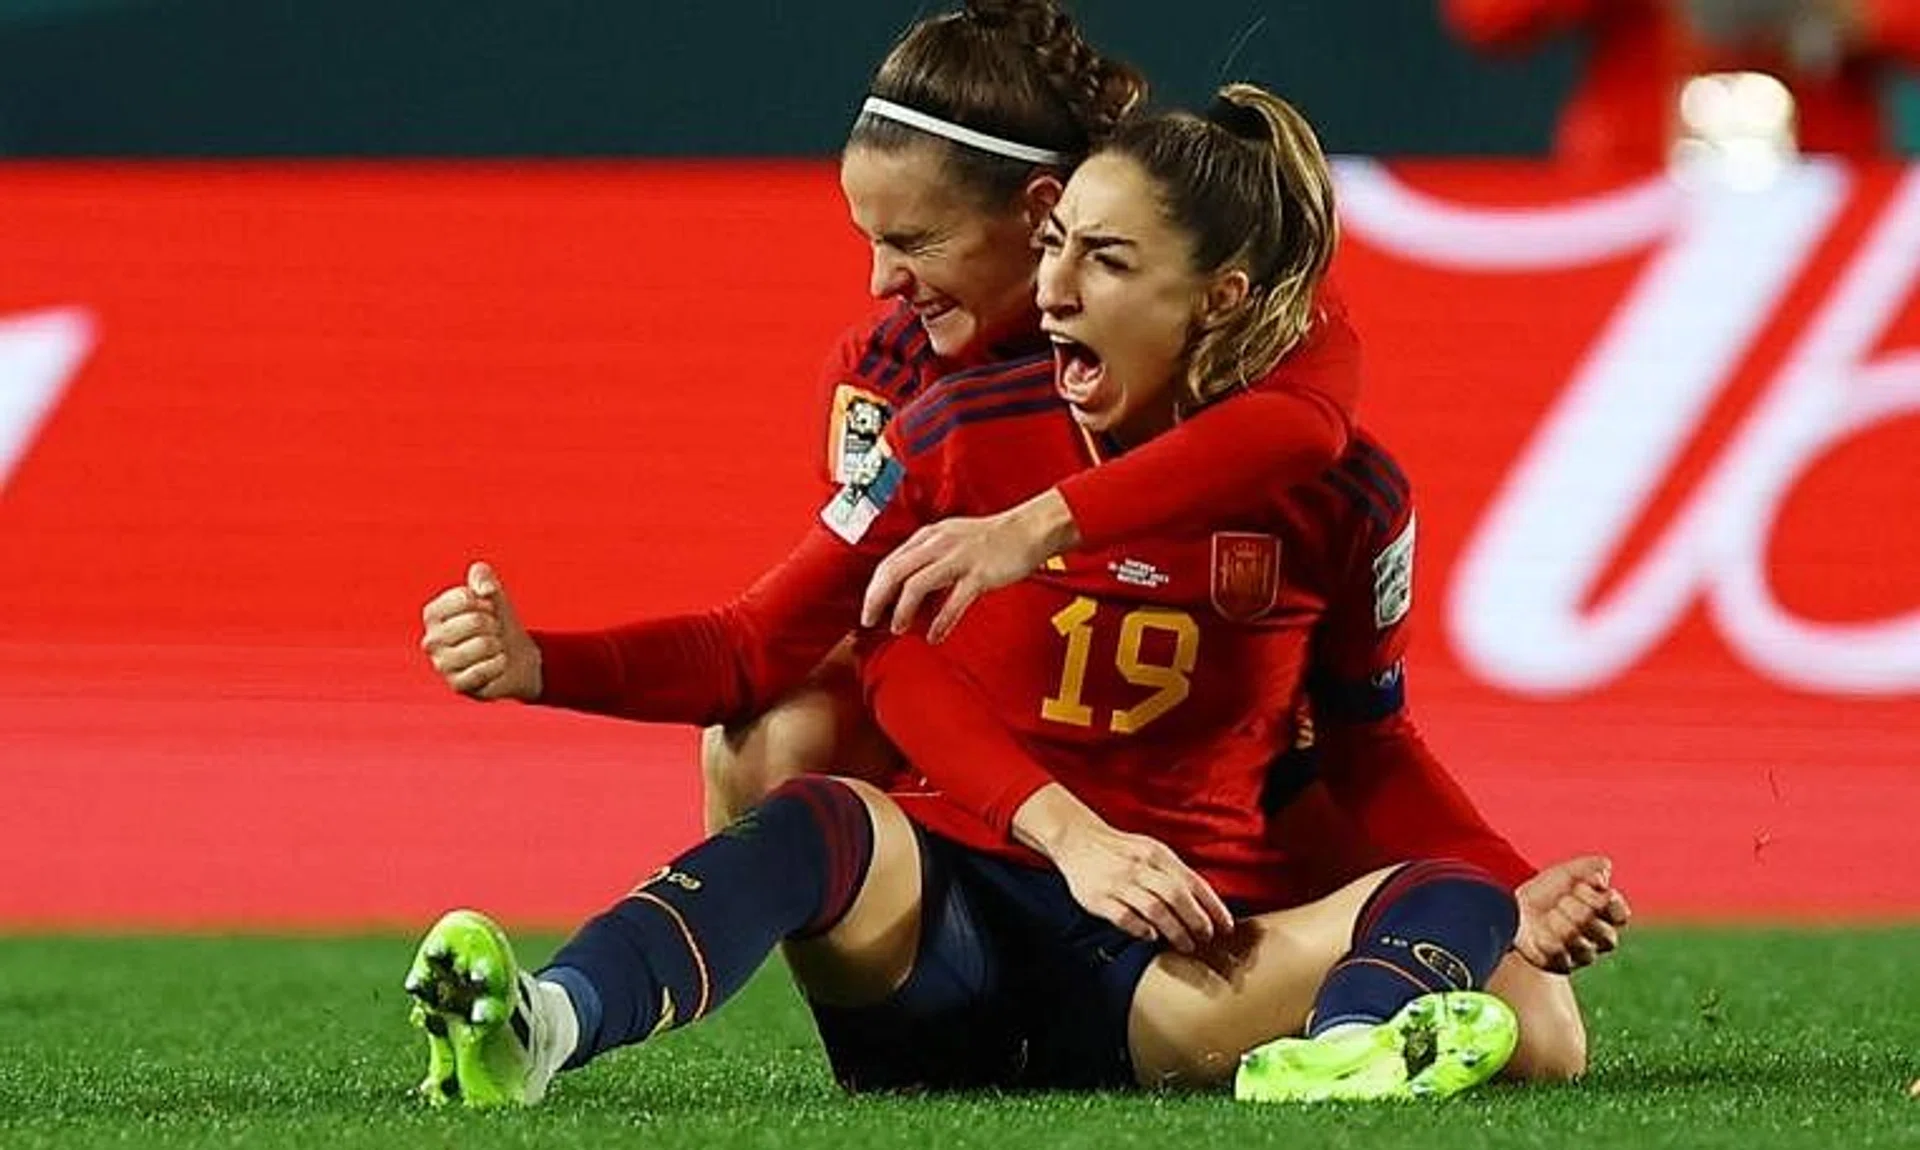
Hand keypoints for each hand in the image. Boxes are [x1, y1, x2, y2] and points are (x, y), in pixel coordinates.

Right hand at [419, 561, 542, 700]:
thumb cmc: (498, 625)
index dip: (487, 602)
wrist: (515, 659)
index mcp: (433, 614)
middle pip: (475, 620)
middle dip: (494, 625)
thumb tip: (483, 583)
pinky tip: (496, 664)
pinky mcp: (457, 685)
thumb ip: (483, 578)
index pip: (465, 597)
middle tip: (493, 633)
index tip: (488, 611)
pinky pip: (486, 669)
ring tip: (494, 648)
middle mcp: (431, 640)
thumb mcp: (493, 596)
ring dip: (498, 645)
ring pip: (483, 645)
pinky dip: (500, 664)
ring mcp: (441, 665)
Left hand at [862, 489, 1077, 641]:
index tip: (868, 607)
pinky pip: (953, 601)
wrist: (1028, 530)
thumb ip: (928, 557)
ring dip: (902, 610)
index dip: (874, 588)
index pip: (889, 562)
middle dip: (876, 599)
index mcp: (929, 536)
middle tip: (868, 620)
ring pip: (916, 585)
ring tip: (898, 628)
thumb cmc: (991, 538)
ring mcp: (958, 558)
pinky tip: (935, 635)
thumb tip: (906, 584)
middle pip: (894, 572)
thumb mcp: (951, 538)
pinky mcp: (979, 574)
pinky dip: (940, 622)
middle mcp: (938, 544)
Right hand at [1013, 786, 1233, 952]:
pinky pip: (1124, 917)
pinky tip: (1151, 937)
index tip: (1226, 927)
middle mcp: (1140, 867)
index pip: (1192, 882)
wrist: (1077, 839)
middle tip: (1207, 938)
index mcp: (1157, 854)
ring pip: (1154, 909)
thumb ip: (1175, 874)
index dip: (1213, 906)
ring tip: (1185, 944)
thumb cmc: (1122, 851)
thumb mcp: (1152, 851)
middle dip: (1197, 921)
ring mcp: (1118, 882)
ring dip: (1174, 930)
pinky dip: (1141, 929)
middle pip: (1176, 897)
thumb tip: (1206, 904)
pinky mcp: (1098, 898)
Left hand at [1514, 855, 1631, 973]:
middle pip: (1603, 931)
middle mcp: (1599, 939)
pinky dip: (1546, 937)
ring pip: (1579, 941)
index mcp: (1607, 916)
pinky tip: (1540, 931)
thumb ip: (1589, 867)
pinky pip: (1558, 953)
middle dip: (1579, 909)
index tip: (1586, 887)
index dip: (1606, 901)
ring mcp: (1582, 955)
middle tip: (1562, 900)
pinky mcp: (1561, 965)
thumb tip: (1604, 868)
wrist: (1515, 909)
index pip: (1620, 915)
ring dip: (1559, 921)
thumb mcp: (1567, 873)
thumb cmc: (1547, 892)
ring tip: (1549, 914)